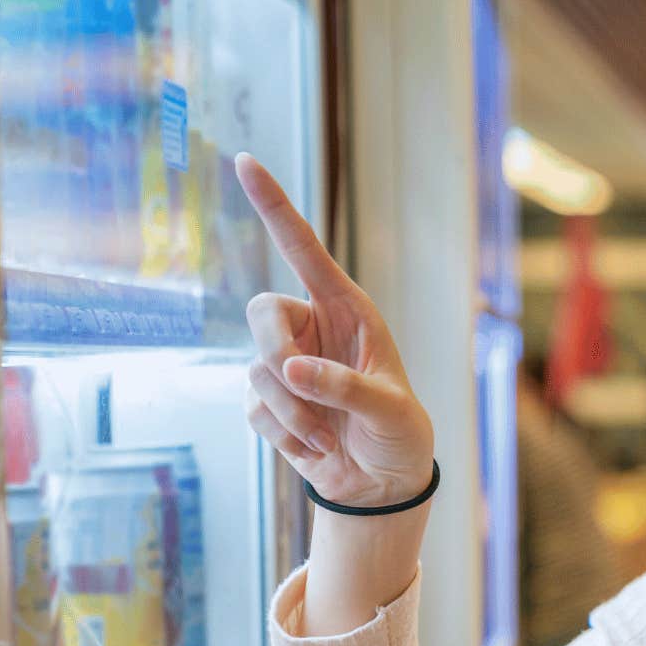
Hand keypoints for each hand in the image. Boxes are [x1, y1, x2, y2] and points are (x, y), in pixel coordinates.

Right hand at [235, 153, 435, 509]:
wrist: (383, 484)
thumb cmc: (399, 433)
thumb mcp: (391, 409)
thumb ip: (347, 387)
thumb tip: (291, 371)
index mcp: (347, 309)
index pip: (303, 248)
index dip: (274, 206)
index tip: (246, 161)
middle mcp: (311, 328)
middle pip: (262, 314)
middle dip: (279, 356)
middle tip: (307, 390)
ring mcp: (285, 365)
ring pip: (257, 371)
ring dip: (293, 413)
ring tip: (329, 434)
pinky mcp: (268, 404)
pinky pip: (254, 411)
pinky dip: (287, 436)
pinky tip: (317, 447)